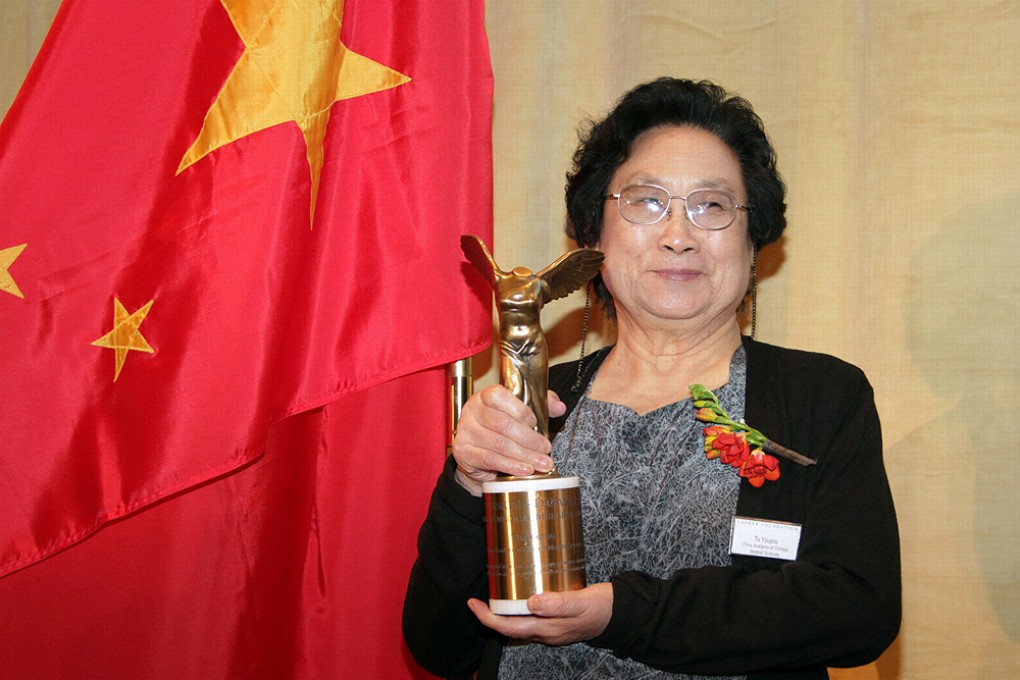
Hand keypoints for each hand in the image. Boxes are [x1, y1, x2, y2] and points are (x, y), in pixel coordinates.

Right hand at [452, 386, 566, 495]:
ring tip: (541, 462)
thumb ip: (542, 405)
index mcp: (484, 396)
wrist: (481, 457)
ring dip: (524, 455)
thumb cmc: (502, 430)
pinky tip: (525, 469)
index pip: (498, 396)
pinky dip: (511, 465)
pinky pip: (490, 459)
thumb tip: (559, 407)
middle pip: (502, 423)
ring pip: (499, 443)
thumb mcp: (523, 414)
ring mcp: (466, 432)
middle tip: (546, 449)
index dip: (519, 409)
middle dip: (529, 438)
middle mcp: (472, 411)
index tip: (535, 422)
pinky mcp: (464, 452)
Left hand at [466, 583, 612, 645]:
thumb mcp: (580, 601)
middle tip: (478, 600)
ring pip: (519, 625)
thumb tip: (531, 603)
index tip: (474, 604)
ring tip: (493, 597)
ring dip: (503, 614)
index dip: (488, 618)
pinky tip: (518, 597)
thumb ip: (557, 603)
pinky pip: (530, 620)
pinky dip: (518, 610)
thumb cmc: (602, 607)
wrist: (620, 614)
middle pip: (510, 628)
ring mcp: (551, 630)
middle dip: (490, 617)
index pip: (509, 627)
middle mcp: (546, 633)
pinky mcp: (556, 623)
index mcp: (549, 629)